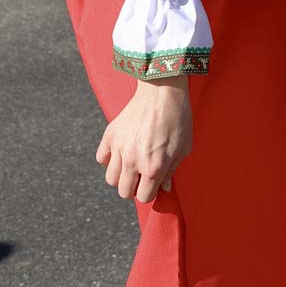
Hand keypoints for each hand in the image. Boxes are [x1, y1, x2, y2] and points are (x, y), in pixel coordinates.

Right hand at [96, 75, 191, 202]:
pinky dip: (109, 159)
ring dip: (121, 176)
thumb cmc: (178, 118)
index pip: (144, 197)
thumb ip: (172, 171)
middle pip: (124, 192)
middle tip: (142, 175)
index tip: (154, 183)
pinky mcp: (110, 134)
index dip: (150, 192)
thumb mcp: (184, 148)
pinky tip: (120, 152)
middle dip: (135, 187)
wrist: (162, 89)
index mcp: (153, 167)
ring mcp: (119, 147)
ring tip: (131, 165)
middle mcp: (133, 161)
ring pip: (111, 179)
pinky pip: (101, 158)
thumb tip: (163, 187)